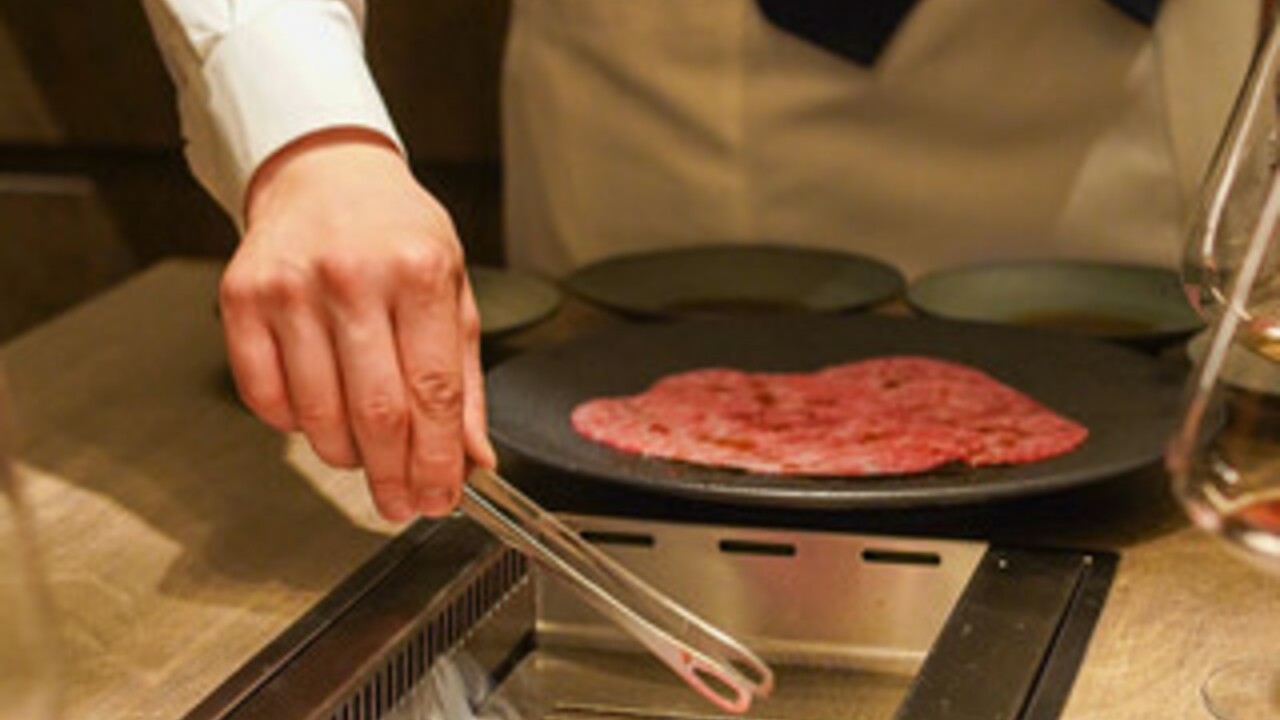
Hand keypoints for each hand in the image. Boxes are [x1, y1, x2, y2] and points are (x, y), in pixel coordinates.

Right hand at [220, 128, 495, 520]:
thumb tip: (474, 458)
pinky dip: (294, 425)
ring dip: (346, 456)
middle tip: (402, 503)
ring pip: (319, 416)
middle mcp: (354, 277)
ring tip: (364, 454)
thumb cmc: (396, 232)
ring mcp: (292, 288)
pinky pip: (266, 397)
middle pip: (377, 415)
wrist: (324, 172)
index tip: (442, 497)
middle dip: (394, 477)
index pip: (433, 393)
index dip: (438, 461)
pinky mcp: (241, 298)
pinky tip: (317, 413)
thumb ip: (463, 380)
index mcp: (419, 272)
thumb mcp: (452, 289)